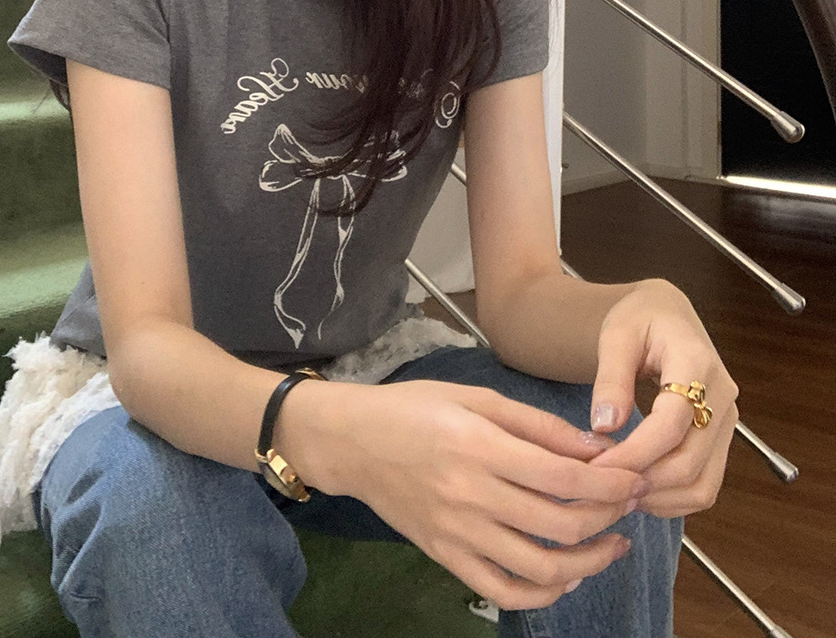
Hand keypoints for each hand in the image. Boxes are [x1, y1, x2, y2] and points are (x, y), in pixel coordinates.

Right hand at [335, 379, 651, 611]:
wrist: (353, 441)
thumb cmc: (415, 408)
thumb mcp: (475, 396)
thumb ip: (535, 424)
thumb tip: (593, 447)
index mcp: (479, 446)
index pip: (561, 476)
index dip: (609, 482)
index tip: (636, 478)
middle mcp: (470, 495)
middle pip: (560, 524)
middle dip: (608, 516)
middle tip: (630, 504)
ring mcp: (458, 533)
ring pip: (540, 568)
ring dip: (589, 562)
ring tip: (611, 543)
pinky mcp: (445, 557)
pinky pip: (503, 590)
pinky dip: (543, 593)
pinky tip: (565, 576)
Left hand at [585, 279, 738, 517]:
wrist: (667, 315)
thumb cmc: (640, 319)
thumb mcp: (616, 335)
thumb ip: (611, 378)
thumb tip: (604, 426)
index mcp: (697, 362)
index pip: (671, 423)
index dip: (635, 452)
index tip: (597, 467)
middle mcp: (723, 396)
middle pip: (689, 462)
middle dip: (642, 480)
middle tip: (599, 485)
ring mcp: (727, 421)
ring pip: (702, 484)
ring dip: (658, 497)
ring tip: (616, 491)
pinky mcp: (721, 439)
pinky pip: (705, 485)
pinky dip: (673, 498)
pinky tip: (638, 487)